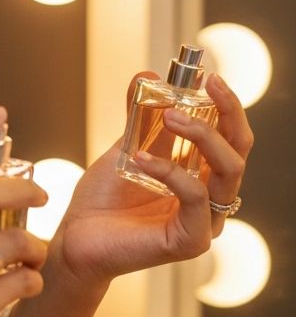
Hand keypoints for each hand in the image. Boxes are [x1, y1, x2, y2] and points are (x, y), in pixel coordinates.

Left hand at [53, 71, 252, 289]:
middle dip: (227, 114)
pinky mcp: (190, 241)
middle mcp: (210, 200)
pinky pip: (195, 199)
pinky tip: (141, 158)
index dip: (228, 107)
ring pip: (228, 172)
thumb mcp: (126, 148)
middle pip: (240, 152)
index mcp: (202, 177)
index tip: (210, 77)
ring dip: (202, 136)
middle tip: (204, 88)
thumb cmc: (103, 199)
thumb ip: (141, 117)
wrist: (77, 237)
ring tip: (170, 116)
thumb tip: (149, 75)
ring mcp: (204, 222)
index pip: (231, 139)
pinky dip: (171, 172)